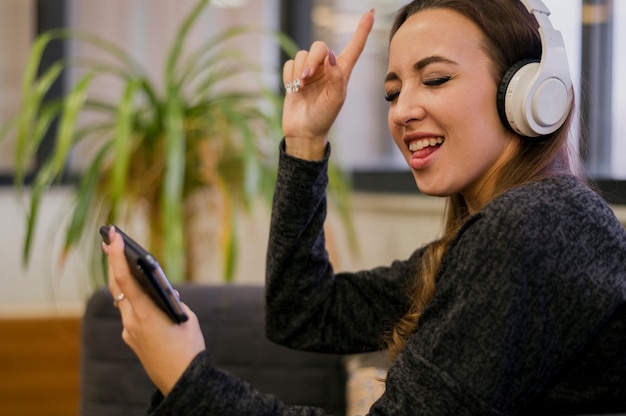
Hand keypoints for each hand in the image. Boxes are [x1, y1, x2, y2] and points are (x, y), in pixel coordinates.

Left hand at [102, 226, 205, 395]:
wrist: (181, 379)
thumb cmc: (188, 347)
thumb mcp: (186, 317)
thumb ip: (172, 301)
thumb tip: (162, 290)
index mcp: (146, 313)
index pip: (125, 279)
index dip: (116, 255)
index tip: (113, 236)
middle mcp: (132, 321)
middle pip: (117, 286)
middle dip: (112, 261)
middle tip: (108, 239)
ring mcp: (129, 330)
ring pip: (122, 299)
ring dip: (122, 279)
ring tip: (120, 259)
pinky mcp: (132, 338)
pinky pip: (129, 313)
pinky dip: (133, 299)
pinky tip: (139, 292)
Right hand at [282, 9, 374, 159]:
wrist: (303, 132)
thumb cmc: (323, 119)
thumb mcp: (335, 100)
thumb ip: (336, 77)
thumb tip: (331, 56)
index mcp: (342, 72)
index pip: (354, 47)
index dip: (362, 30)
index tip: (370, 12)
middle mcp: (327, 68)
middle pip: (320, 47)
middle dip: (311, 59)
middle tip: (306, 77)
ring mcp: (310, 72)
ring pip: (302, 54)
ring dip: (299, 70)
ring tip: (300, 87)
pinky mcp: (294, 76)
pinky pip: (290, 63)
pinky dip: (289, 75)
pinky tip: (293, 88)